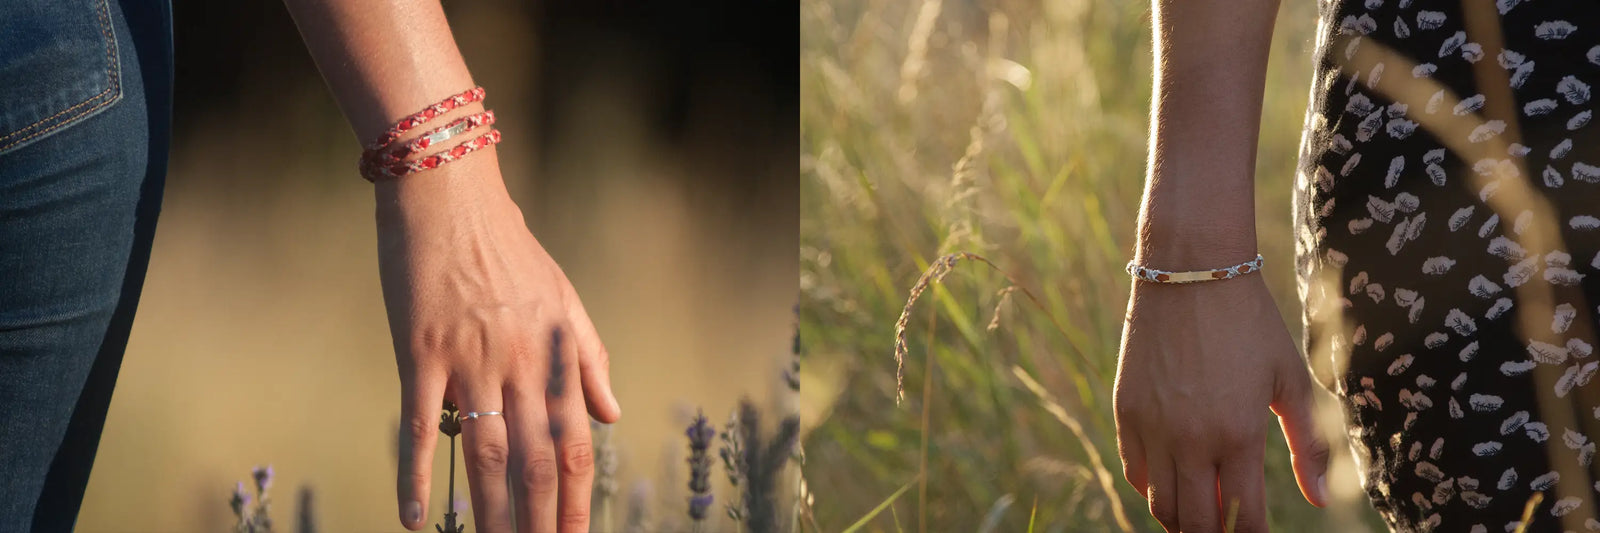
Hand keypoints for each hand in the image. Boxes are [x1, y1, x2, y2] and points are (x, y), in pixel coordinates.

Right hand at [376, 152, 621, 532]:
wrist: (449, 193)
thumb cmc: (507, 246)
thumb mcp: (564, 299)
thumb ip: (589, 360)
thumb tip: (612, 415)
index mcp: (557, 355)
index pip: (575, 446)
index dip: (576, 500)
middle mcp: (520, 365)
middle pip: (537, 461)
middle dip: (540, 522)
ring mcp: (470, 360)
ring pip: (488, 454)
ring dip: (491, 513)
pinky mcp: (420, 351)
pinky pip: (421, 424)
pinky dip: (418, 474)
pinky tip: (417, 517)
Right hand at [1113, 274, 1328, 532]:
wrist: (1190, 271)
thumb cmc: (1249, 321)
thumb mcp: (1288, 379)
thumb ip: (1306, 444)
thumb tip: (1320, 500)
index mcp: (1237, 434)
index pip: (1244, 516)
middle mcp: (1190, 439)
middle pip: (1197, 522)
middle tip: (1232, 531)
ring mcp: (1152, 428)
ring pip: (1161, 505)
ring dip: (1184, 521)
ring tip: (1204, 517)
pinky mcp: (1125, 412)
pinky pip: (1135, 472)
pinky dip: (1154, 488)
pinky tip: (1175, 482)